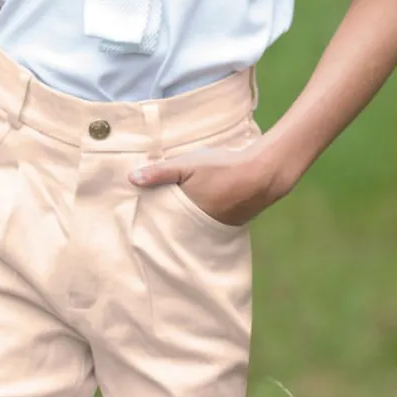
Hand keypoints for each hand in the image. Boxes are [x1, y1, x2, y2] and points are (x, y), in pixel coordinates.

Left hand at [129, 142, 285, 227]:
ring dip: (183, 226)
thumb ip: (160, 172)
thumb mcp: (188, 165)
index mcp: (185, 218)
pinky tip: (198, 215)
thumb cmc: (223, 167)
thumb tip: (131, 178)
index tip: (137, 225)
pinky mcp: (230, 225)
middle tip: (149, 228)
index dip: (151, 224)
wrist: (265, 172)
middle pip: (176, 232)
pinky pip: (208, 227)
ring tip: (172, 221)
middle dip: (164, 229)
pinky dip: (200, 223)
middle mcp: (199, 229)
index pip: (161, 226)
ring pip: (192, 230)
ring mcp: (216, 228)